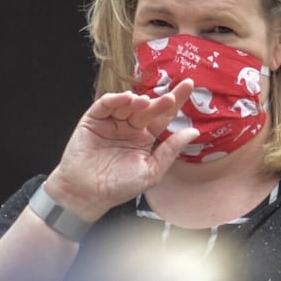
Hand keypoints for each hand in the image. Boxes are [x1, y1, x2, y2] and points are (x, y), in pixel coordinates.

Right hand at [44, 82, 198, 219]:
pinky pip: (105, 105)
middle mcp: (129, 127)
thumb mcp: (151, 171)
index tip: (189, 85)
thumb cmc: (119, 187)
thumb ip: (171, 150)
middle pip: (148, 108)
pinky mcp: (93, 120)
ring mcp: (111, 122)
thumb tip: (193, 132)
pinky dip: (115, 99)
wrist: (86, 195)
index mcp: (145, 138)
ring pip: (127, 104)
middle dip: (159, 101)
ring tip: (145, 102)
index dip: (176, 100)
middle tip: (169, 98)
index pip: (163, 116)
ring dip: (137, 101)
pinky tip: (126, 99)